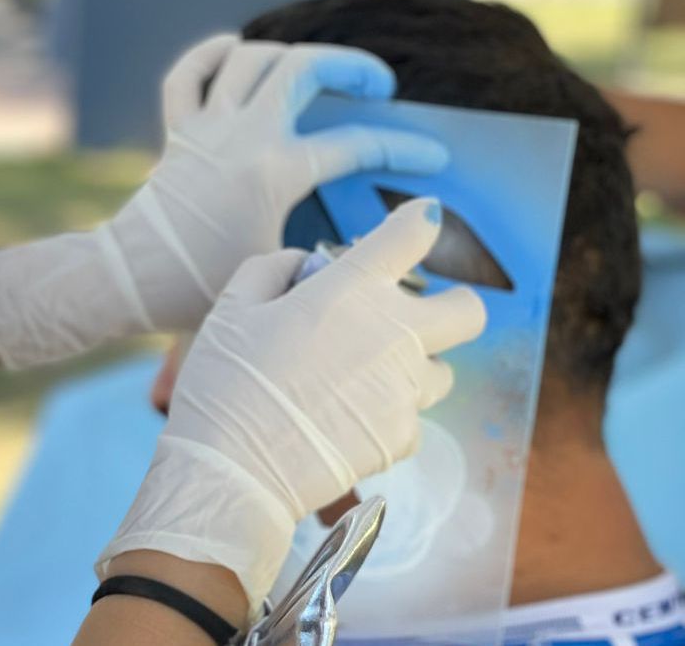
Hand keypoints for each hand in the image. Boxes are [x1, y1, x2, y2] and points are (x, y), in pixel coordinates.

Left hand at [0, 35, 448, 368]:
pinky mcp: (176, 132)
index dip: (403, 149)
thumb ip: (328, 252)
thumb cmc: (200, 287)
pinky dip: (211, 54)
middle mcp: (242, 136)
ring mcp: (206, 128)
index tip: (433, 157)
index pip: (356, 145)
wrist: (128, 282)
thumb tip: (367, 248)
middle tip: (378, 86)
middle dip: (351, 66)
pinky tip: (236, 51)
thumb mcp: (280, 270)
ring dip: (289, 54)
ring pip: (249, 57)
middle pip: (302, 67)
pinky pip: (186, 73)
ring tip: (316, 71)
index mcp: (274, 171)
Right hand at [96, 199, 486, 617]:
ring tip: (364, 380)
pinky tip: (348, 421)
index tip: (419, 223)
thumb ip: (273, 269)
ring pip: (442, 371)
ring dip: (414, 368)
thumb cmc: (225, 383)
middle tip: (416, 317)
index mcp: (351, 290)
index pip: (411, 234)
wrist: (232, 469)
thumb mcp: (231, 308)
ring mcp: (405, 389)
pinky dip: (389, 416)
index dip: (418, 223)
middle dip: (453, 305)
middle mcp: (393, 334)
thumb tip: (303, 264)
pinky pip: (414, 420)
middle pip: (468, 310)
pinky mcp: (403, 437)